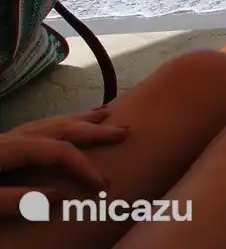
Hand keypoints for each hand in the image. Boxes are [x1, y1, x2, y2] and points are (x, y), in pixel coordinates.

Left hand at [0, 109, 128, 217]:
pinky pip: (42, 124)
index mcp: (13, 148)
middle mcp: (15, 136)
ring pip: (53, 121)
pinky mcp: (5, 141)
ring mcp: (10, 135)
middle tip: (126, 131)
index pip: (60, 152)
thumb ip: (18, 200)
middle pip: (62, 128)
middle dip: (96, 130)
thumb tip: (61, 196)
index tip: (104, 185)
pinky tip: (69, 122)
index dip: (85, 167)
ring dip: (82, 118)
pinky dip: (63, 121)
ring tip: (106, 112)